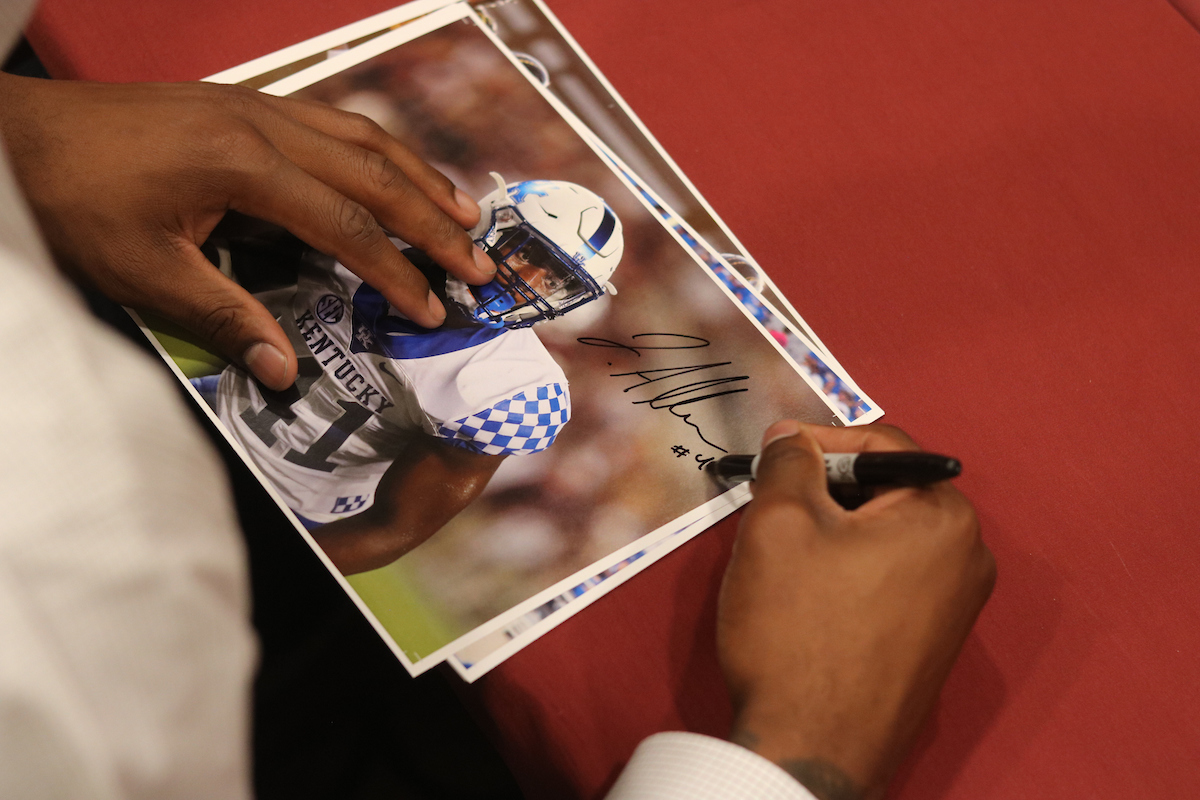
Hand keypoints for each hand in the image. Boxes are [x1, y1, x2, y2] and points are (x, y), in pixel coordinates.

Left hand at [0, 74, 497, 389]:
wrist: (17, 133)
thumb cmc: (72, 199)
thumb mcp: (141, 272)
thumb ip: (223, 317)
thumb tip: (286, 370)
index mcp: (244, 166)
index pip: (347, 226)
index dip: (399, 272)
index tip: (436, 309)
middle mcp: (264, 124)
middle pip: (376, 173)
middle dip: (435, 222)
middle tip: (482, 262)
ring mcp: (256, 104)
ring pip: (364, 135)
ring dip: (419, 175)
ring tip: (466, 211)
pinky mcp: (244, 101)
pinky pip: (335, 119)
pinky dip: (379, 148)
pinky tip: (396, 168)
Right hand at [718, 421, 994, 799]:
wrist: (813, 751)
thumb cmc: (797, 631)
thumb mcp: (778, 524)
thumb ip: (789, 463)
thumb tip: (792, 437)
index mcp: (944, 517)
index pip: (882, 443)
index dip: (818, 441)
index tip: (770, 452)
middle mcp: (968, 558)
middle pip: (886, 490)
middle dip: (824, 489)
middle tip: (769, 503)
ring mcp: (955, 608)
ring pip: (883, 537)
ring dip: (832, 532)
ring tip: (782, 554)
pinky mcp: (932, 645)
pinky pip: (888, 580)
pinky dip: (847, 572)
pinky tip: (805, 596)